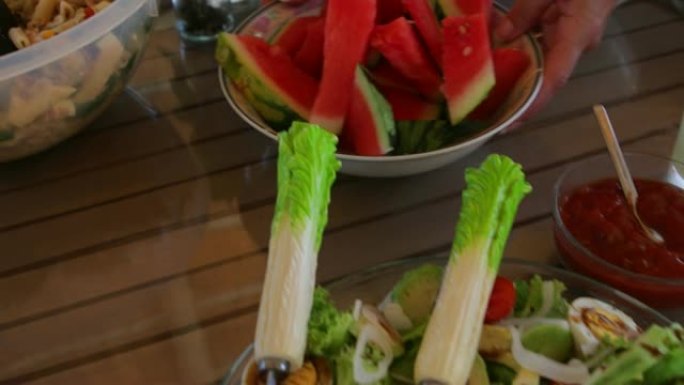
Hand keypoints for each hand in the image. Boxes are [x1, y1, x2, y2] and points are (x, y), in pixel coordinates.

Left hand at [495, 0, 617, 117]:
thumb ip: (525, 12)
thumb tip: (502, 35)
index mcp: (576, 35)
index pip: (554, 78)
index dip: (533, 104)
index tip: (512, 122)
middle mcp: (576, 45)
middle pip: (544, 78)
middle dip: (518, 97)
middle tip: (489, 114)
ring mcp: (573, 41)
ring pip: (542, 65)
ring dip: (517, 76)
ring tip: (488, 94)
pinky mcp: (567, 33)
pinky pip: (543, 50)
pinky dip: (522, 56)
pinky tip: (499, 60)